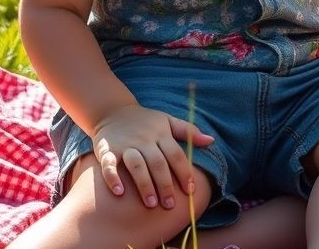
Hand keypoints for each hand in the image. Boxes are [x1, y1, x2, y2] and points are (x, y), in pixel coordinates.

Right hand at [91, 103, 214, 208]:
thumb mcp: (168, 121)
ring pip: (136, 165)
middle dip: (165, 184)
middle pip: (157, 163)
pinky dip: (113, 178)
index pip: (176, 154)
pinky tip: (119, 192)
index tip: (190, 191)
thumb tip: (211, 141)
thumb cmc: (146, 121)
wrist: (113, 112)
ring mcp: (126, 145)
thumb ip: (188, 131)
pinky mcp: (107, 150)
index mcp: (161, 134)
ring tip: (151, 204)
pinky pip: (109, 164)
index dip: (184, 172)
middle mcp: (144, 140)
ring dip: (144, 184)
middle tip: (170, 205)